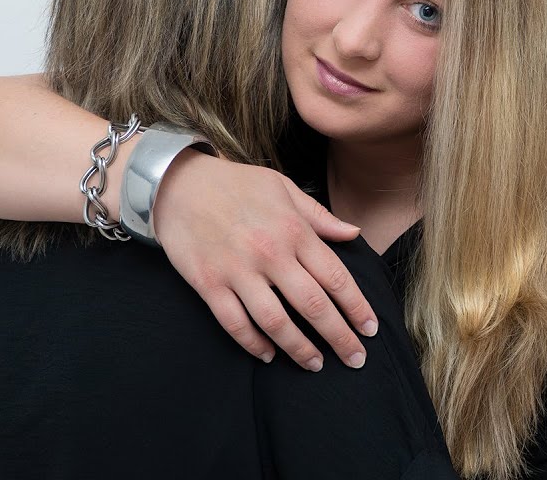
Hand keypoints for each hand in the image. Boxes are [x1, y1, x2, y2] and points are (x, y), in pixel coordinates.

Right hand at [152, 150, 377, 371]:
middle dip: (339, 337)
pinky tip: (269, 354)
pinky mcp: (208, 284)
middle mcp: (269, 253)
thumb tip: (353, 233)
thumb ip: (318, 215)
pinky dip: (254, 344)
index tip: (370, 329)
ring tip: (315, 364)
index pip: (335, 278)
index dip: (357, 308)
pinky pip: (235, 324)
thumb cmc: (233, 183)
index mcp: (292, 229)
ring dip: (300, 349)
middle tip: (355, 359)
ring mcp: (237, 271)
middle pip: (313, 306)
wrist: (176, 183)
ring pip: (276, 322)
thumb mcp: (281, 187)